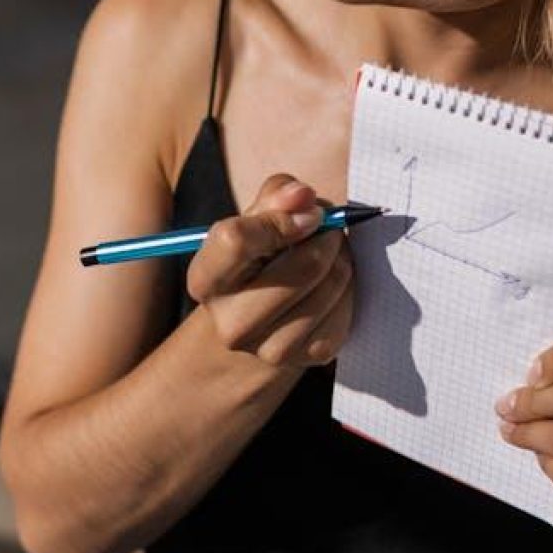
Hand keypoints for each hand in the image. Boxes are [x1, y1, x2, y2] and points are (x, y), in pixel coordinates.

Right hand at [185, 173, 354, 369]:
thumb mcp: (254, 220)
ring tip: (328, 253)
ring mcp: (270, 348)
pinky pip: (346, 308)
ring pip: (331, 285)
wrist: (258, 324)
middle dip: (327, 236)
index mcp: (205, 280)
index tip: (305, 210)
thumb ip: (275, 196)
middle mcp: (231, 322)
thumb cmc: (256, 258)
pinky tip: (331, 283)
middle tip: (325, 228)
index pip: (236, 240)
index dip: (281, 217)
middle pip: (305, 266)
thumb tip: (303, 196)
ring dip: (341, 259)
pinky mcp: (309, 356)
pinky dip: (347, 287)